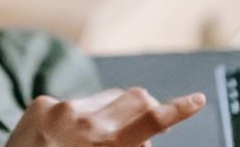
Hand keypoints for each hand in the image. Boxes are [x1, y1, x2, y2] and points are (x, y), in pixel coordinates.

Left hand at [3, 86, 206, 146]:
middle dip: (147, 107)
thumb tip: (144, 141)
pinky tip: (63, 139)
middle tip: (145, 126)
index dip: (179, 110)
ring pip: (104, 99)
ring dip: (109, 115)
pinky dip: (76, 117)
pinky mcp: (41, 102)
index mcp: (105, 143)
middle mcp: (84, 121)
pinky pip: (72, 103)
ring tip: (92, 142)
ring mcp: (61, 108)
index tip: (198, 99)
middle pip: (134, 97)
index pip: (150, 120)